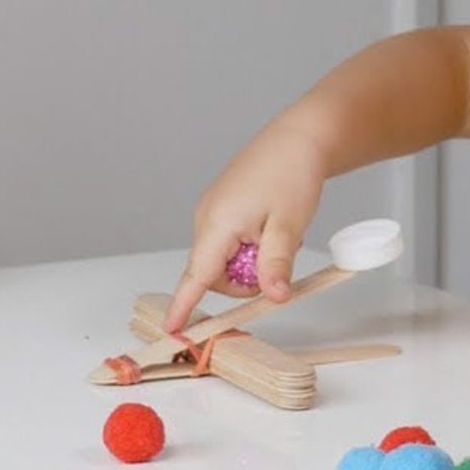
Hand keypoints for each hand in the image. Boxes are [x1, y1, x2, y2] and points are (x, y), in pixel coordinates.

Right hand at [162, 122, 327, 331]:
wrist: (297, 139)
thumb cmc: (291, 174)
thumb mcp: (288, 226)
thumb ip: (276, 265)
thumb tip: (274, 297)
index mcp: (217, 223)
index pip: (196, 275)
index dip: (184, 305)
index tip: (172, 330)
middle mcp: (206, 217)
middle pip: (214, 273)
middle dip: (245, 280)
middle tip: (279, 260)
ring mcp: (212, 211)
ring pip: (224, 259)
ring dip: (251, 261)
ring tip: (278, 235)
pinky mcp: (221, 208)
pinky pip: (229, 242)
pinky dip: (249, 246)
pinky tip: (270, 227)